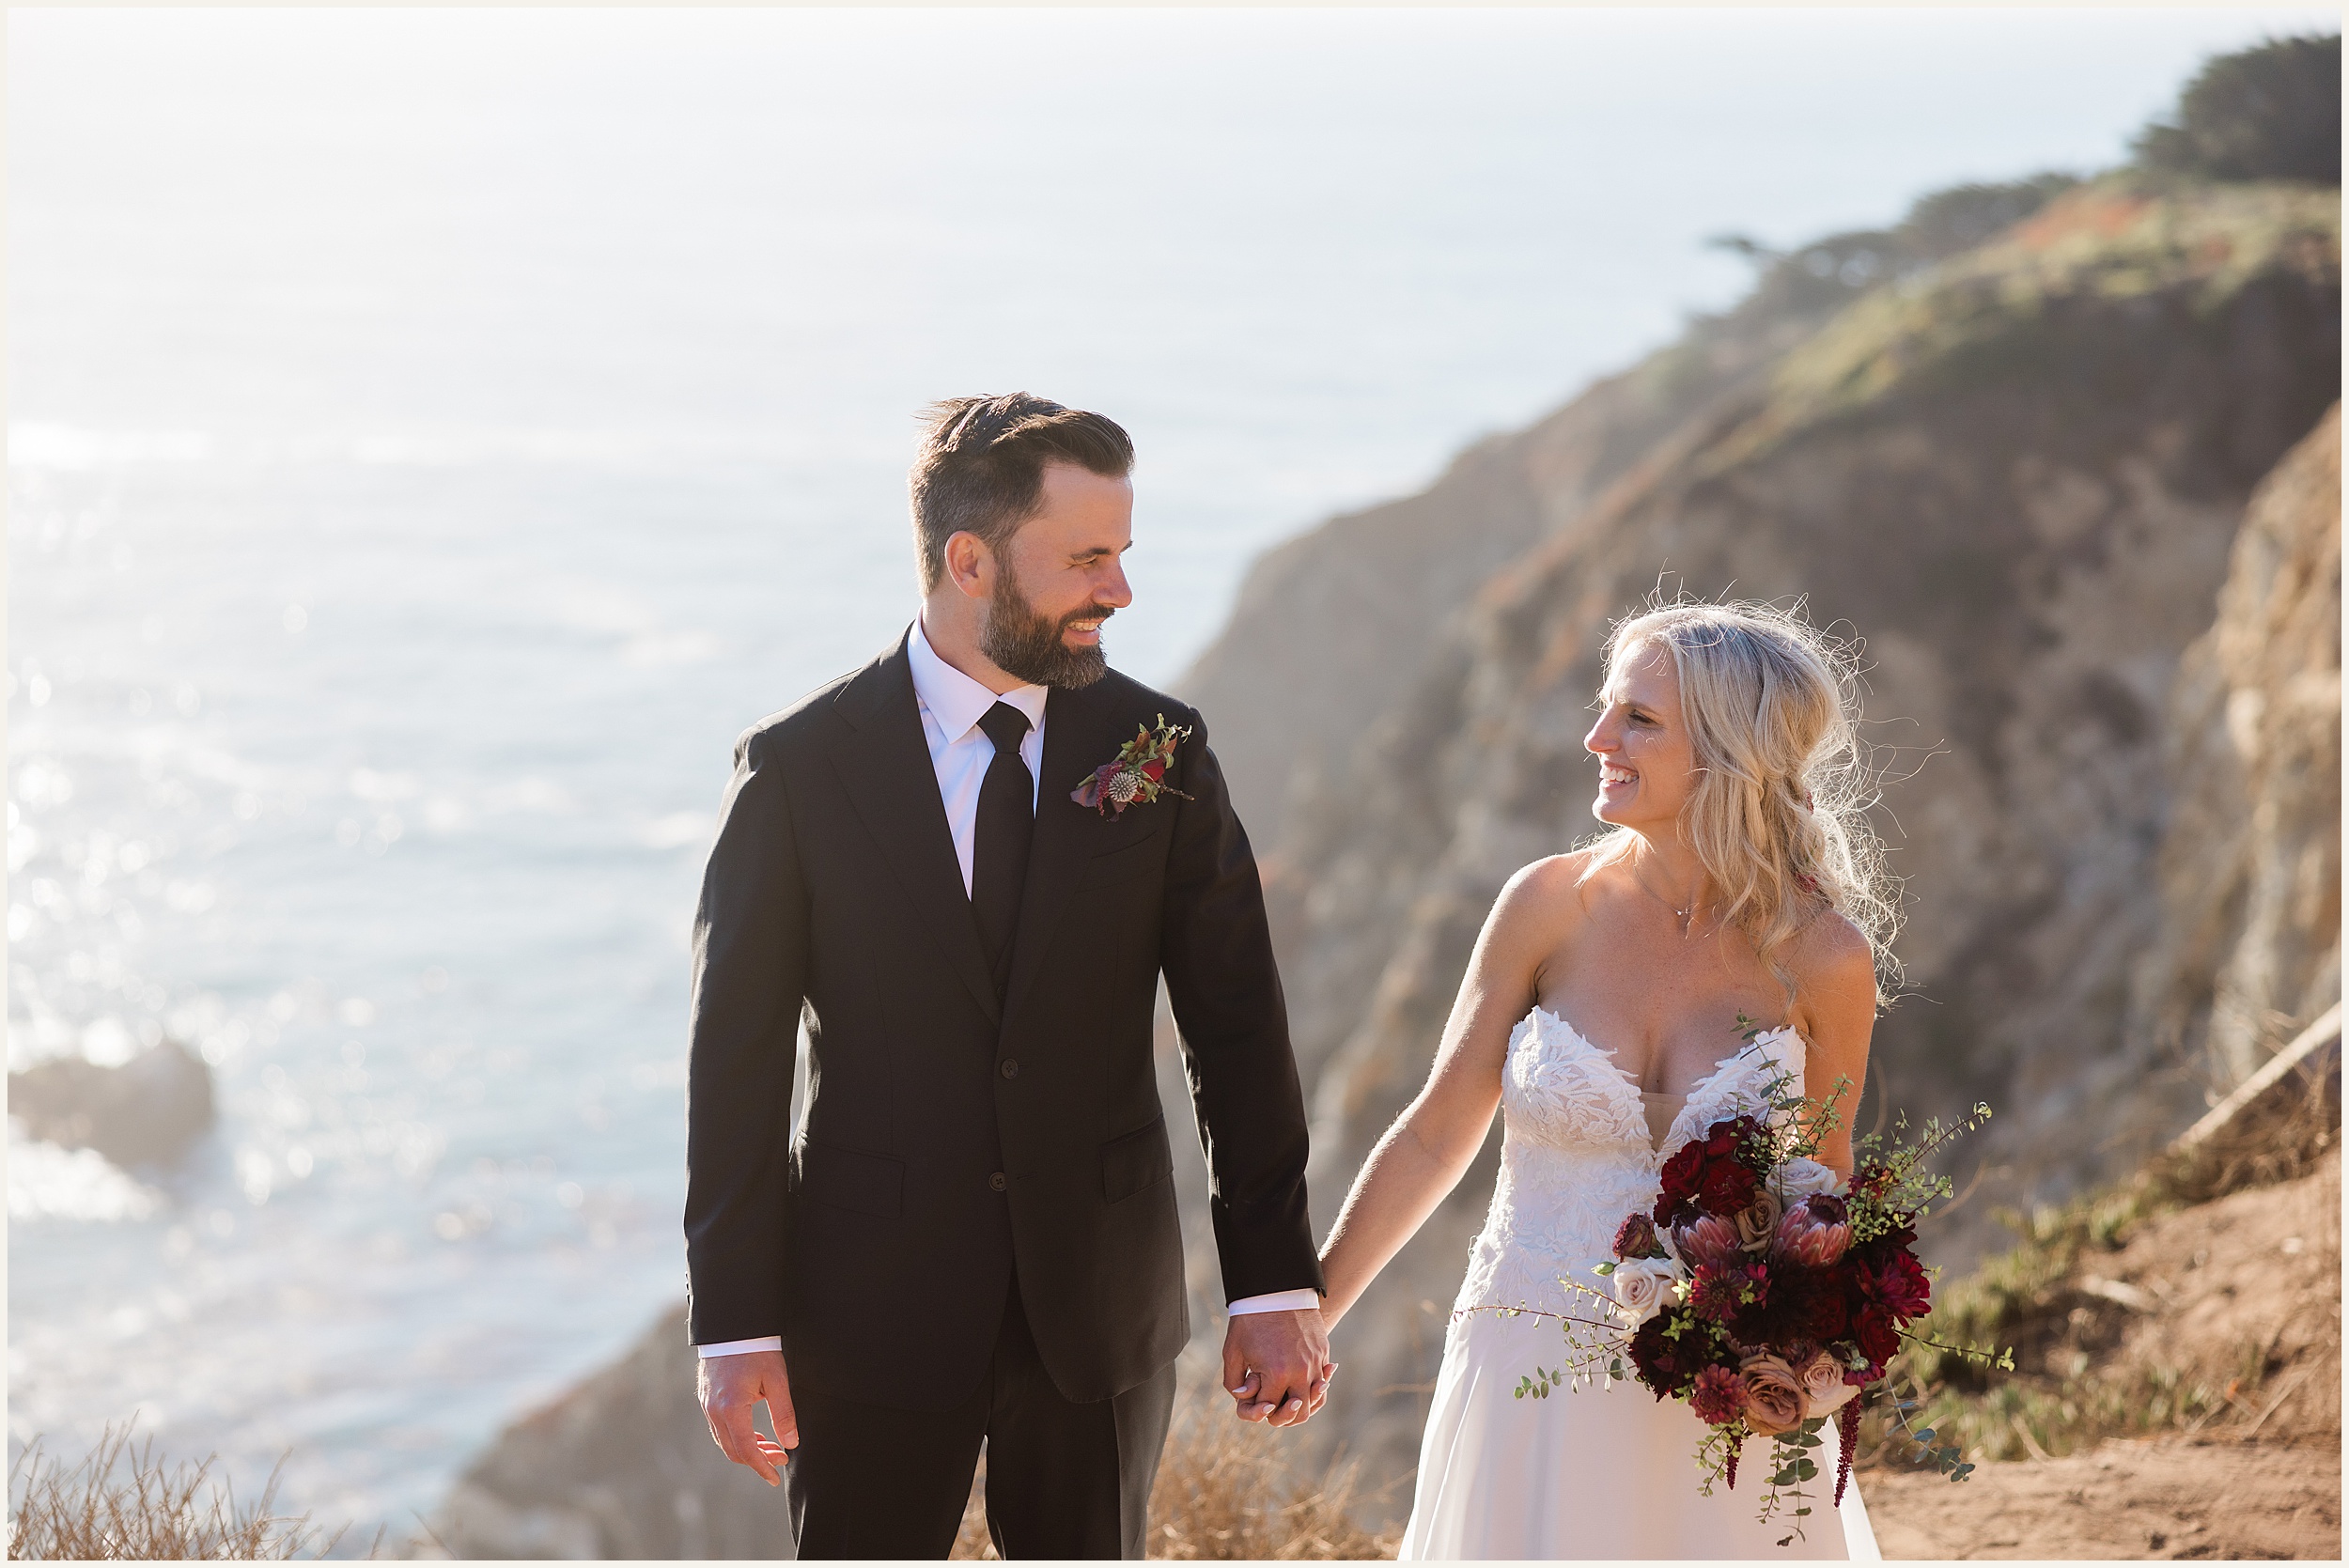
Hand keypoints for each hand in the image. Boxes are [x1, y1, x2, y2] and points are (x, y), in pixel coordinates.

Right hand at [697, 1349, 795, 1485]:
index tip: (775, 1477)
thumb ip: (783, 1413)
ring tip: (771, 1447)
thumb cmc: (757, 1349)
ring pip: (725, 1441)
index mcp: (731, 1408)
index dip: (762, 1467)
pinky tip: (754, 1433)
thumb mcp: (776, 1380)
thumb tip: (791, 1443)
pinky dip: (737, 1437)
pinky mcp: (707, 1399)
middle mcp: (714, 1411)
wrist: (732, 1326)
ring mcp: (707, 1405)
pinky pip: (719, 1429)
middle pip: (733, 1450)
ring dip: (747, 1449)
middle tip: (780, 1459)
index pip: (747, 1450)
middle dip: (757, 1460)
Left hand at [1221, 1307, 1333, 1427]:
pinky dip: (1315, 1387)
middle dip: (1285, 1417)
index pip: (1271, 1409)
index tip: (1255, 1400)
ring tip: (1289, 1399)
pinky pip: (1324, 1379)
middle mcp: (1301, 1371)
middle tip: (1274, 1408)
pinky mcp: (1323, 1351)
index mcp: (1277, 1374)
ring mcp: (1315, 1361)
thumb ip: (1234, 1381)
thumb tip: (1244, 1398)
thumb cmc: (1250, 1321)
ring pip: (1316, 1399)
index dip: (1259, 1409)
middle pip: (1300, 1413)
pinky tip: (1302, 1384)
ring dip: (1303, 1404)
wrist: (1275, 1289)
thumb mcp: (1233, 1351)